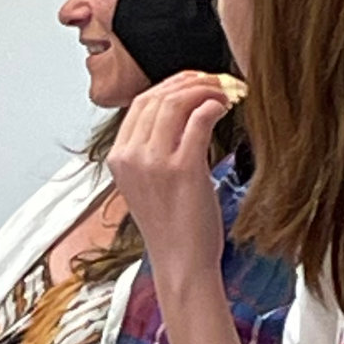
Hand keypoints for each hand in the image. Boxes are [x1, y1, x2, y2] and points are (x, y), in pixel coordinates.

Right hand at [105, 72, 231, 280]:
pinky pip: (198, 121)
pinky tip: (225, 108)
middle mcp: (130, 157)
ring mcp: (153, 163)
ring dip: (204, 91)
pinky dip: (213, 107)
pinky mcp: (182, 169)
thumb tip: (184, 114)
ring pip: (174, 103)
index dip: (170, 85)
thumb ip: (155, 149)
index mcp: (118, 158)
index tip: (194, 82)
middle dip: (189, 82)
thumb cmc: (173, 226)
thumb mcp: (149, 182)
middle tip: (215, 82)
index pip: (140, 104)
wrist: (180, 261)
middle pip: (155, 97)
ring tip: (225, 94)